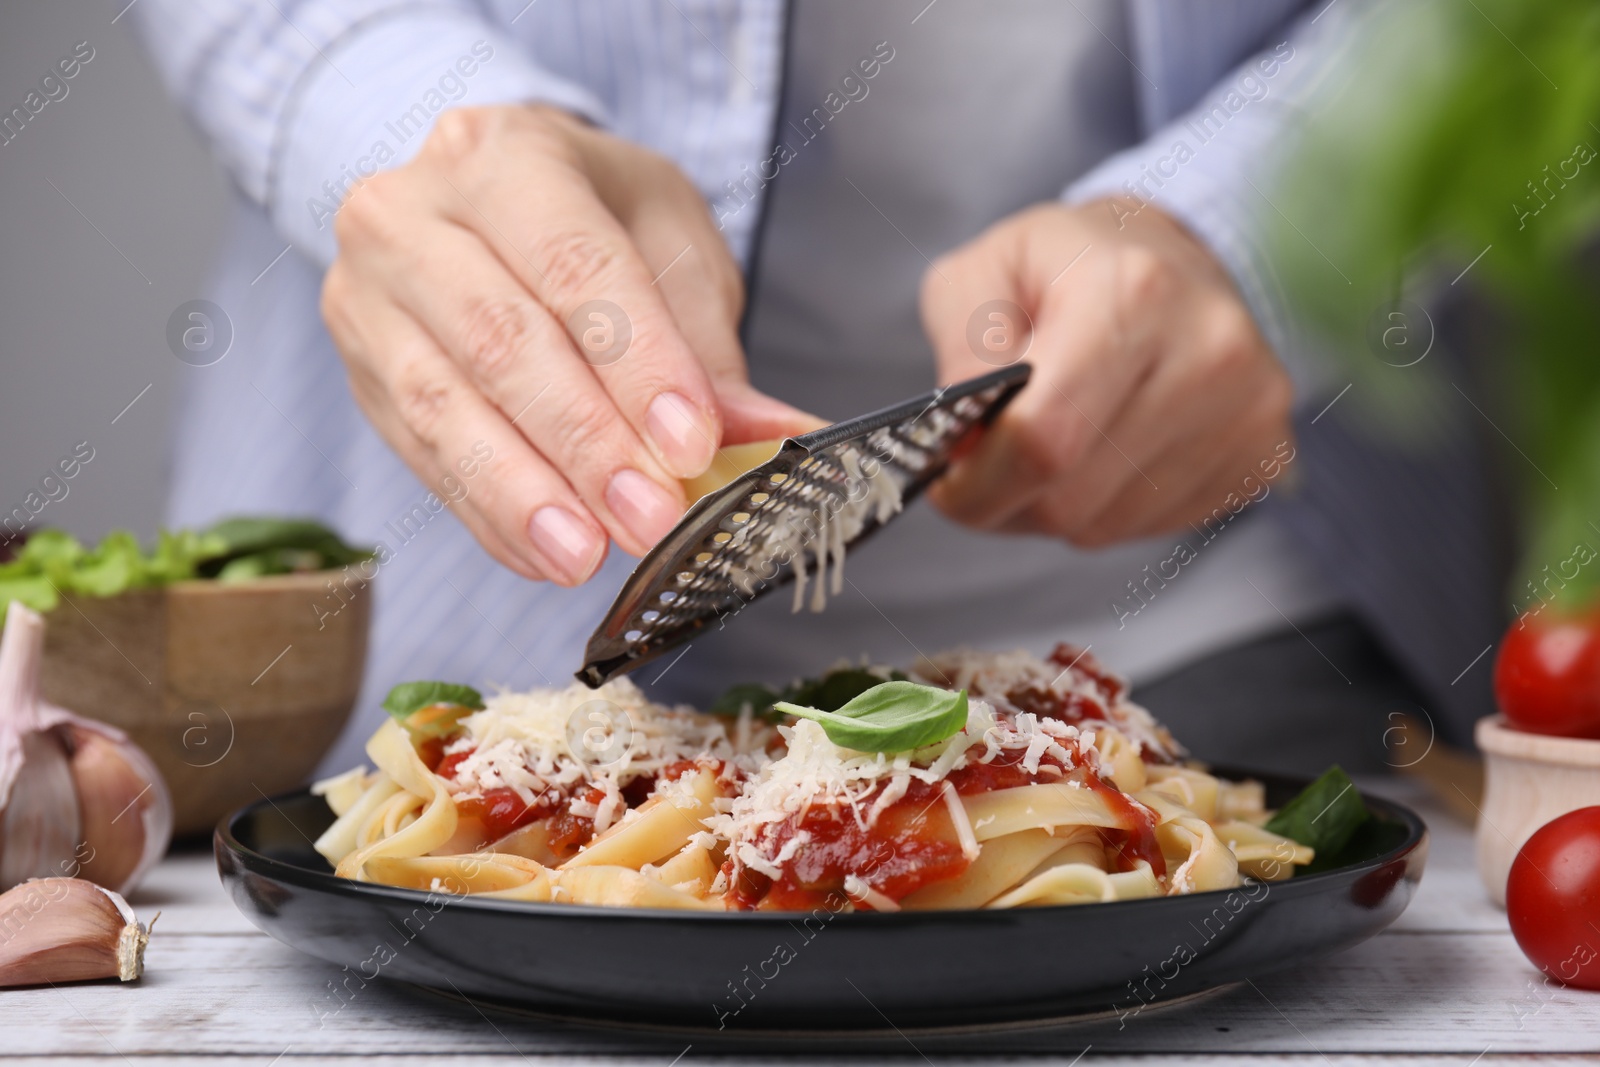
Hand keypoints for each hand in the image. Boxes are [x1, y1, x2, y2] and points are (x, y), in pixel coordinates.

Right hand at [321, 105, 811, 583]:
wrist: (484, 202)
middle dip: (585, 443)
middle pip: (501, 340)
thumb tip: (774, 436)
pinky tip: (544, 555)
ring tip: (587, 555)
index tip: (689, 444)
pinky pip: (421, 457)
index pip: (573, 265)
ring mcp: (369, 296)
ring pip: (442, 406)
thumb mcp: (668, 246)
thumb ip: (707, 345)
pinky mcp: (360, 371)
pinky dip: (490, 516)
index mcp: (507, 156)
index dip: (636, 363)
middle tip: (650, 516)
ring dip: (523, 495)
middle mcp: (413, 215)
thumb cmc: (591, 218)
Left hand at [919, 200, 1293, 545]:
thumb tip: (961, 443)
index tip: (948, 481)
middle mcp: (1209, 352)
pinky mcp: (1262, 455)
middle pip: (1069, 498)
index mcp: (1134, 293)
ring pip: (1105, 526)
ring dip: (1056, 505)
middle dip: (1007, 498)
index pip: (1043, 438)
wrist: (1177, 255)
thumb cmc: (1068, 266)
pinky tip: (1106, 450)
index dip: (977, 482)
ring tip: (1052, 445)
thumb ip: (959, 352)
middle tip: (988, 467)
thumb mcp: (983, 272)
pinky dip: (1107, 507)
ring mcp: (1248, 410)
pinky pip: (1149, 528)